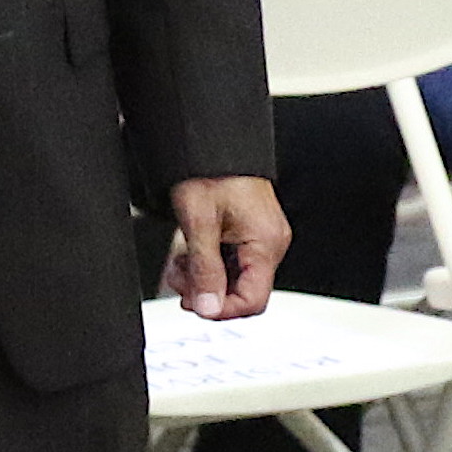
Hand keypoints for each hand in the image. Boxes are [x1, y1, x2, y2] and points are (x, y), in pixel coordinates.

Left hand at [165, 176, 288, 320]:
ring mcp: (261, 237)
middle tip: (182, 280)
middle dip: (208, 291)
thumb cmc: (211, 170)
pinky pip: (232, 262)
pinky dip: (209, 264)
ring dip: (204, 278)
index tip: (196, 302)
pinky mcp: (250, 232)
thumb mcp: (199, 223)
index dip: (221, 308)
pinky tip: (192, 253)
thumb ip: (205, 270)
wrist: (213, 142)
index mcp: (266, 242)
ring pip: (235, 279)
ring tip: (182, 263)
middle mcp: (270, 242)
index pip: (253, 300)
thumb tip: (208, 308)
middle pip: (243, 292)